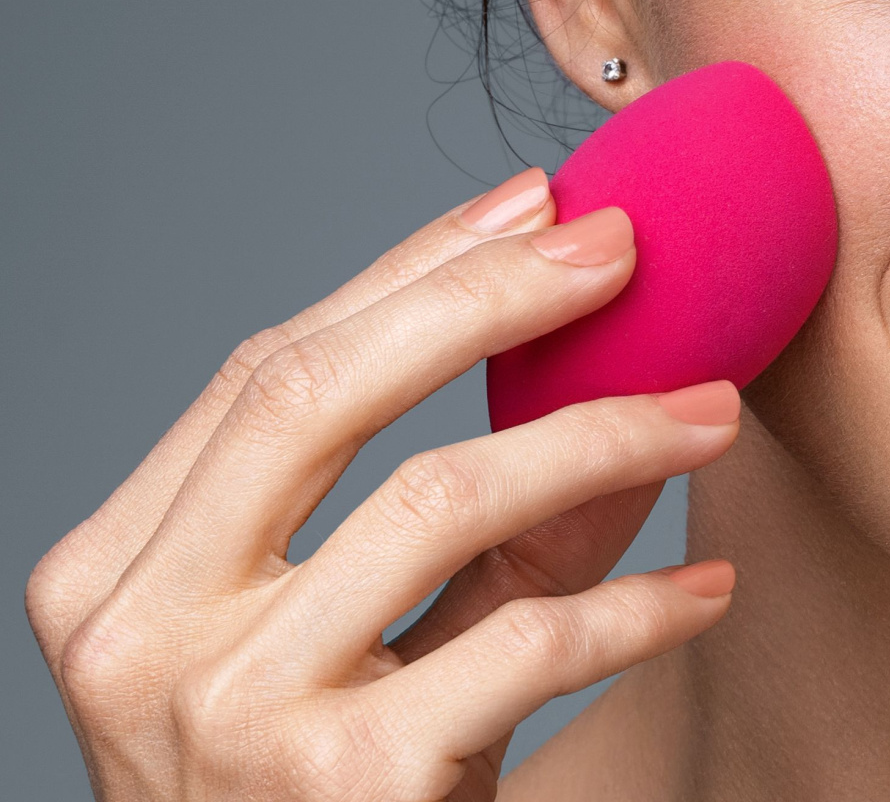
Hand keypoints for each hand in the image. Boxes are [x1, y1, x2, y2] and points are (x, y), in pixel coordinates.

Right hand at [25, 167, 739, 800]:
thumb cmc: (330, 791)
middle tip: (616, 246)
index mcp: (121, 569)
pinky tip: (702, 586)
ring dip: (602, 435)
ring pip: (437, 496)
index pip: (270, 366)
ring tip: (710, 411)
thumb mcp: (382, 633)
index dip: (409, 271)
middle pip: (315, 389)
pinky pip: (522, 642)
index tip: (529, 205)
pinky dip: (635, 606)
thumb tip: (612, 376)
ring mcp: (224, 714)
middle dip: (482, 293)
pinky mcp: (338, 794)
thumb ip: (486, 517)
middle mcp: (141, 632)